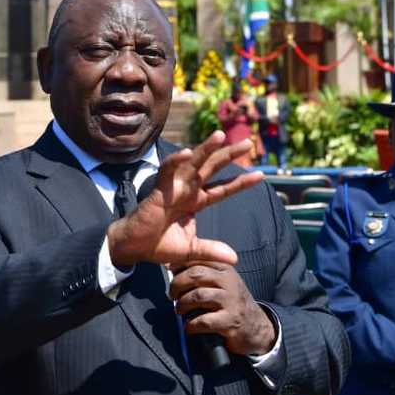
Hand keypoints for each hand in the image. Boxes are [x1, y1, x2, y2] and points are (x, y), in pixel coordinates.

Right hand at [107, 131, 264, 269]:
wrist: (133, 248)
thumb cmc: (159, 244)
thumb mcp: (191, 250)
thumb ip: (211, 250)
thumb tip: (234, 259)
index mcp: (197, 201)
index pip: (224, 189)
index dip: (241, 182)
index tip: (261, 175)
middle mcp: (188, 190)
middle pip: (213, 167)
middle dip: (229, 154)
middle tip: (248, 142)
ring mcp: (174, 187)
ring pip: (193, 162)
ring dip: (206, 148)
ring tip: (220, 135)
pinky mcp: (158, 189)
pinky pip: (167, 171)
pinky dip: (176, 161)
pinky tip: (187, 152)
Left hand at [169, 261, 277, 355]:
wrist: (255, 326)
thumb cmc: (232, 303)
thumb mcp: (224, 281)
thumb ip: (204, 272)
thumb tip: (171, 265)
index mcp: (226, 269)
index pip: (197, 259)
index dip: (179, 266)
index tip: (171, 274)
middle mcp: (229, 282)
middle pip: (195, 275)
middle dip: (177, 285)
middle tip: (173, 295)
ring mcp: (231, 301)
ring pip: (197, 296)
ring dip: (182, 305)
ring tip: (180, 311)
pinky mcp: (230, 321)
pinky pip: (203, 320)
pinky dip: (191, 325)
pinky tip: (189, 327)